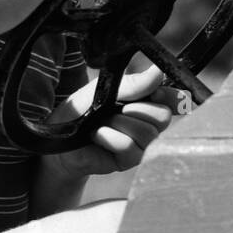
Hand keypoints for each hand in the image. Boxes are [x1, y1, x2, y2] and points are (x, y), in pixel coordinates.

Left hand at [39, 63, 176, 183]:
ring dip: (120, 123)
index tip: (159, 92)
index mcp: (145, 101)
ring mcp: (140, 144)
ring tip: (103, 123)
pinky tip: (98, 136)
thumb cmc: (82, 110)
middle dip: (140, 109)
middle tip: (119, 108)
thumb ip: (132, 84)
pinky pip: (129, 147)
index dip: (172, 96)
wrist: (59, 136)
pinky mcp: (128, 161)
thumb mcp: (104, 89)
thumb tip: (158, 72)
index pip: (173, 99)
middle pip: (163, 116)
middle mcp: (147, 123)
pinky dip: (110, 138)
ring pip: (147, 133)